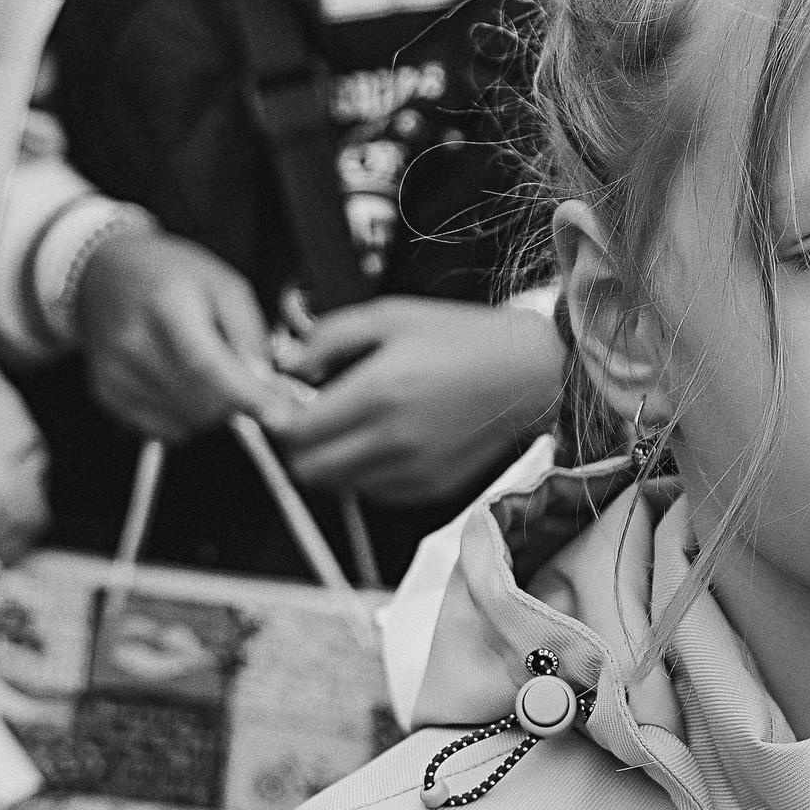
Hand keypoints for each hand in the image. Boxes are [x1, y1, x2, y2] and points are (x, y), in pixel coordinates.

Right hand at [74, 226, 292, 442]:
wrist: (104, 273)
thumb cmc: (171, 275)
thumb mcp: (225, 286)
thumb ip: (249, 335)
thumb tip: (267, 385)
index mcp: (166, 307)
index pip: (208, 366)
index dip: (247, 396)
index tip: (279, 413)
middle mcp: (133, 344)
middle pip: (202, 402)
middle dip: (235, 400)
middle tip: (240, 376)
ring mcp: (116, 373)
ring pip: (188, 422)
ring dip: (211, 410)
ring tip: (205, 372)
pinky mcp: (108, 394)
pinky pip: (165, 429)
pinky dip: (186, 417)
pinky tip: (181, 383)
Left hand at [277, 299, 565, 507]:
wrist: (529, 374)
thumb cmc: (465, 340)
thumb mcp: (390, 316)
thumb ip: (327, 337)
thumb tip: (287, 364)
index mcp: (378, 392)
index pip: (297, 431)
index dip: (280, 419)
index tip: (285, 405)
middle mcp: (393, 439)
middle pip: (309, 469)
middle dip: (299, 446)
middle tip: (311, 419)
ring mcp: (413, 470)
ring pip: (338, 486)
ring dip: (332, 461)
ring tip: (352, 427)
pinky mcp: (431, 488)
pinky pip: (374, 493)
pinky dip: (365, 473)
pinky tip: (383, 441)